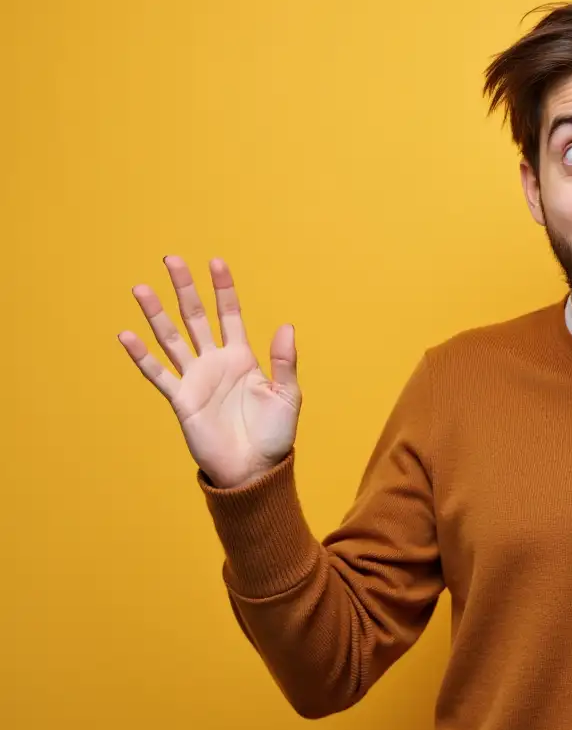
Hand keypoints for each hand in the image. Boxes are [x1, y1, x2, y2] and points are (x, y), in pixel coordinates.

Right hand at [118, 256, 300, 488]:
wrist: (255, 470)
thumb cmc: (274, 435)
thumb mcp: (286, 395)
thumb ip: (284, 361)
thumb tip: (286, 325)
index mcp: (243, 358)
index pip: (230, 315)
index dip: (223, 289)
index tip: (216, 262)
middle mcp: (215, 363)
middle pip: (196, 318)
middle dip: (185, 289)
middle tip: (171, 259)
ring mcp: (196, 380)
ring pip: (172, 339)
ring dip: (156, 314)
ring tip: (141, 288)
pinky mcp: (182, 400)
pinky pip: (158, 374)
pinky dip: (141, 356)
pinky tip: (126, 335)